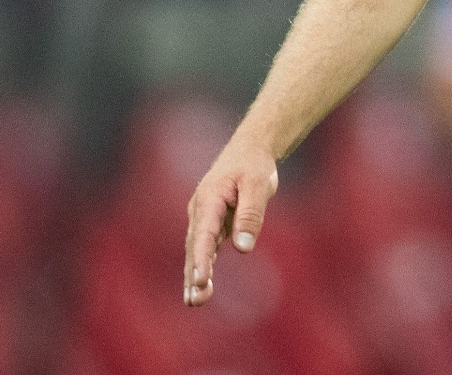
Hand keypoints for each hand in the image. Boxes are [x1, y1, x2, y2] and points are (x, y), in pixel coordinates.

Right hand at [183, 138, 279, 306]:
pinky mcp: (213, 223)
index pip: (203, 234)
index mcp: (209, 199)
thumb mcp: (257, 185)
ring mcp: (205, 217)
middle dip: (194, 274)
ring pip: (198, 250)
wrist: (250, 150)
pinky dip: (203, 266)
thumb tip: (243, 247)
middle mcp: (201, 210)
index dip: (201, 259)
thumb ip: (250, 215)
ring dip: (195, 275)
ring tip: (194, 302)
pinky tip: (201, 286)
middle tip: (194, 300)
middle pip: (195, 247)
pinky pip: (206, 248)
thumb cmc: (254, 165)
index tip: (200, 280)